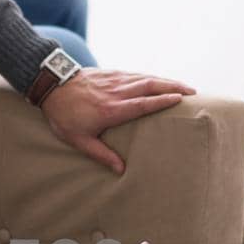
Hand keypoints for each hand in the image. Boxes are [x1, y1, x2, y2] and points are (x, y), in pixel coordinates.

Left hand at [40, 69, 195, 174]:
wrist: (50, 85)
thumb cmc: (63, 115)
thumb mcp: (78, 140)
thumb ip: (101, 154)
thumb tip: (121, 170)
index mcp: (111, 110)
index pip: (142, 104)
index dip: (162, 101)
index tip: (180, 100)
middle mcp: (116, 92)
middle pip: (150, 86)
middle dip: (173, 88)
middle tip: (192, 92)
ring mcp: (114, 80)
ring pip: (145, 78)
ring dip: (166, 81)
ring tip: (183, 86)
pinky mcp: (110, 73)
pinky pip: (135, 74)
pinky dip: (151, 77)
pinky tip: (160, 81)